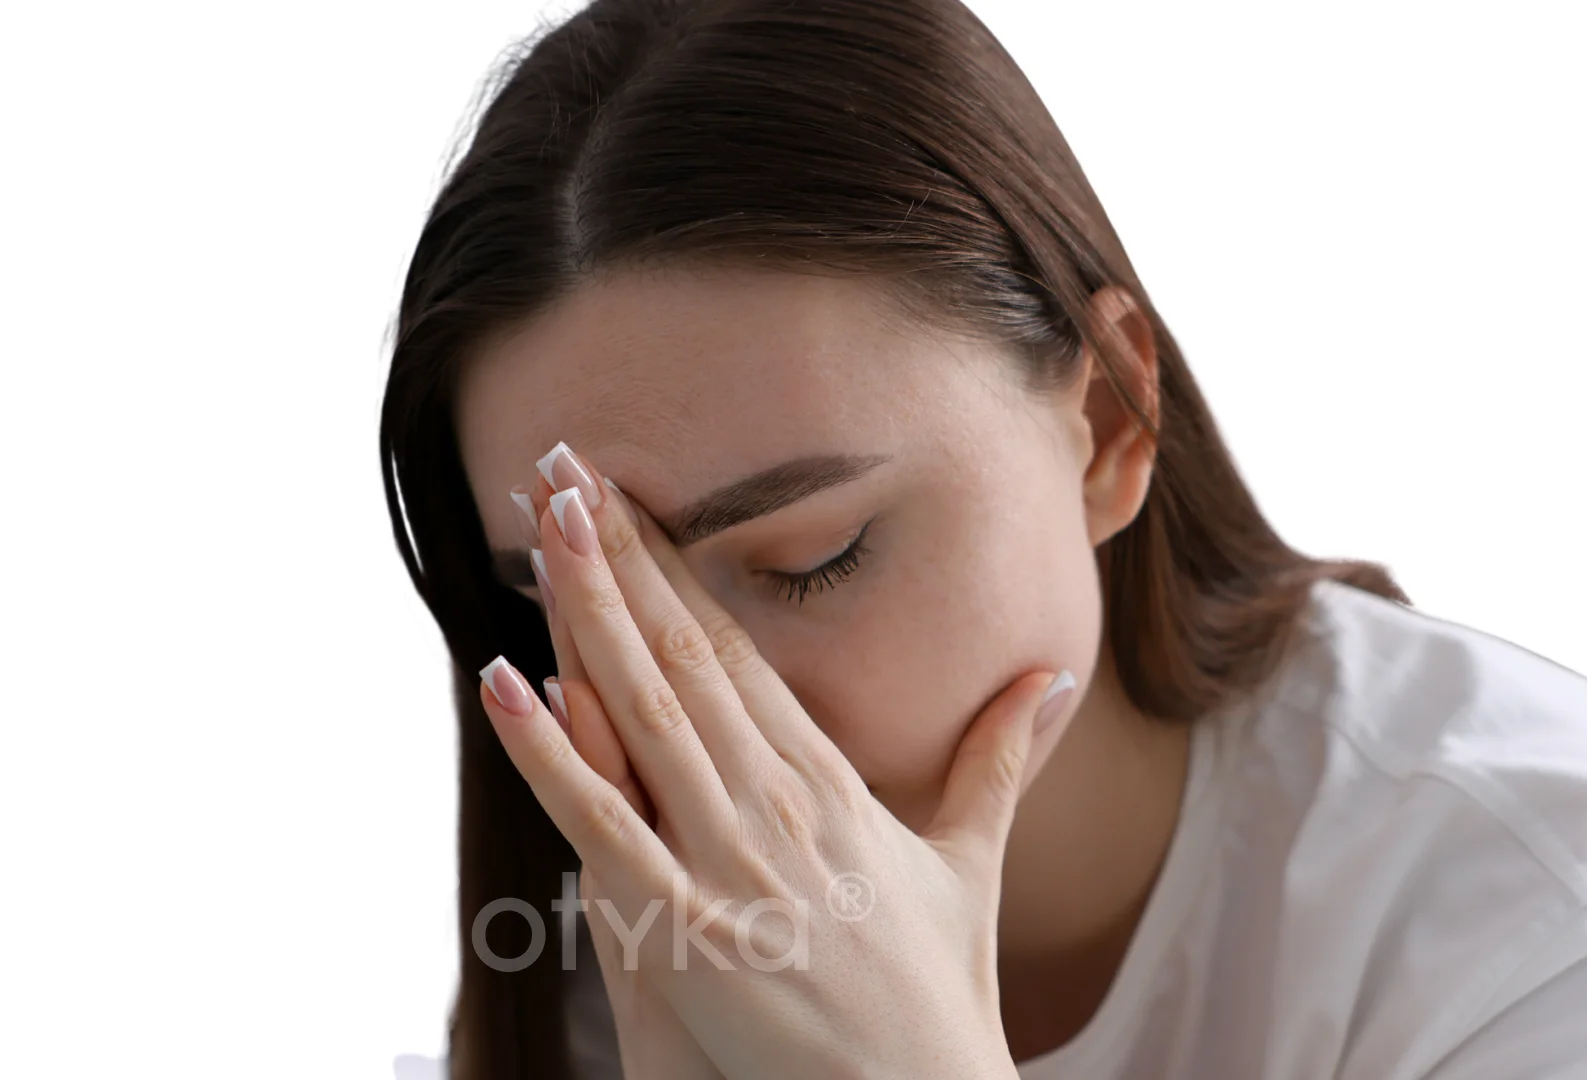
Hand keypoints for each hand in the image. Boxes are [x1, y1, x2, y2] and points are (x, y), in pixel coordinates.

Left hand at [477, 442, 1075, 1079]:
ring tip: (541, 519)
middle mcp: (777, 799)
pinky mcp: (684, 926)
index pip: (740, 647)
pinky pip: (600, 824)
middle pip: (686, 652)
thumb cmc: (942, 991)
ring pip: (644, 708)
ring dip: (587, 608)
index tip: (633, 498)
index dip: (679, 567)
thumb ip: (995, 762)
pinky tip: (504, 680)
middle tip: (564, 464)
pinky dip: (550, 751)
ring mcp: (729, 858)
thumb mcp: (968, 861)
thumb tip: (1053, 679)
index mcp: (832, 778)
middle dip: (620, 554)